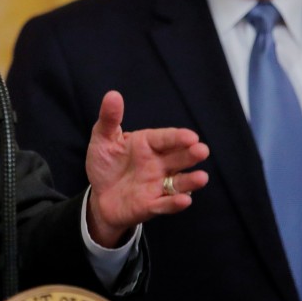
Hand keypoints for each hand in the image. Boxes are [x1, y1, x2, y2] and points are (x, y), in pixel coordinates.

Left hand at [85, 90, 209, 246]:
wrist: (99, 196)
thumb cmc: (105, 164)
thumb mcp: (103, 140)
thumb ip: (109, 119)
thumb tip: (112, 94)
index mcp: (148, 144)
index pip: (166, 139)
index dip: (178, 138)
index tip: (190, 137)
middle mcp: (158, 164)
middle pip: (178, 158)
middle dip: (191, 154)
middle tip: (202, 150)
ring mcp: (157, 185)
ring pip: (178, 183)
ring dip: (190, 181)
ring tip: (201, 178)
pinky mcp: (151, 205)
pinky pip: (164, 204)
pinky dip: (174, 203)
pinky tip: (183, 201)